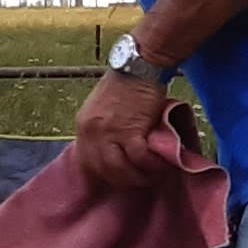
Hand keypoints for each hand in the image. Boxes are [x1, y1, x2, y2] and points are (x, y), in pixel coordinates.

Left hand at [68, 69, 180, 191]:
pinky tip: (164, 165)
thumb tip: (117, 152)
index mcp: (84, 126)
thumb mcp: (104, 108)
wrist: (139, 65)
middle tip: (142, 180)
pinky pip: (140, 159)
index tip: (122, 179)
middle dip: (124, 181)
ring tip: (156, 175)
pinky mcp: (130, 131)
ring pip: (121, 170)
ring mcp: (108, 133)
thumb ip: (106, 130)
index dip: (106, 175)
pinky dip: (153, 165)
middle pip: (103, 171)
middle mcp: (91, 132)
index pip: (87, 162)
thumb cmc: (127, 84)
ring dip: (140, 178)